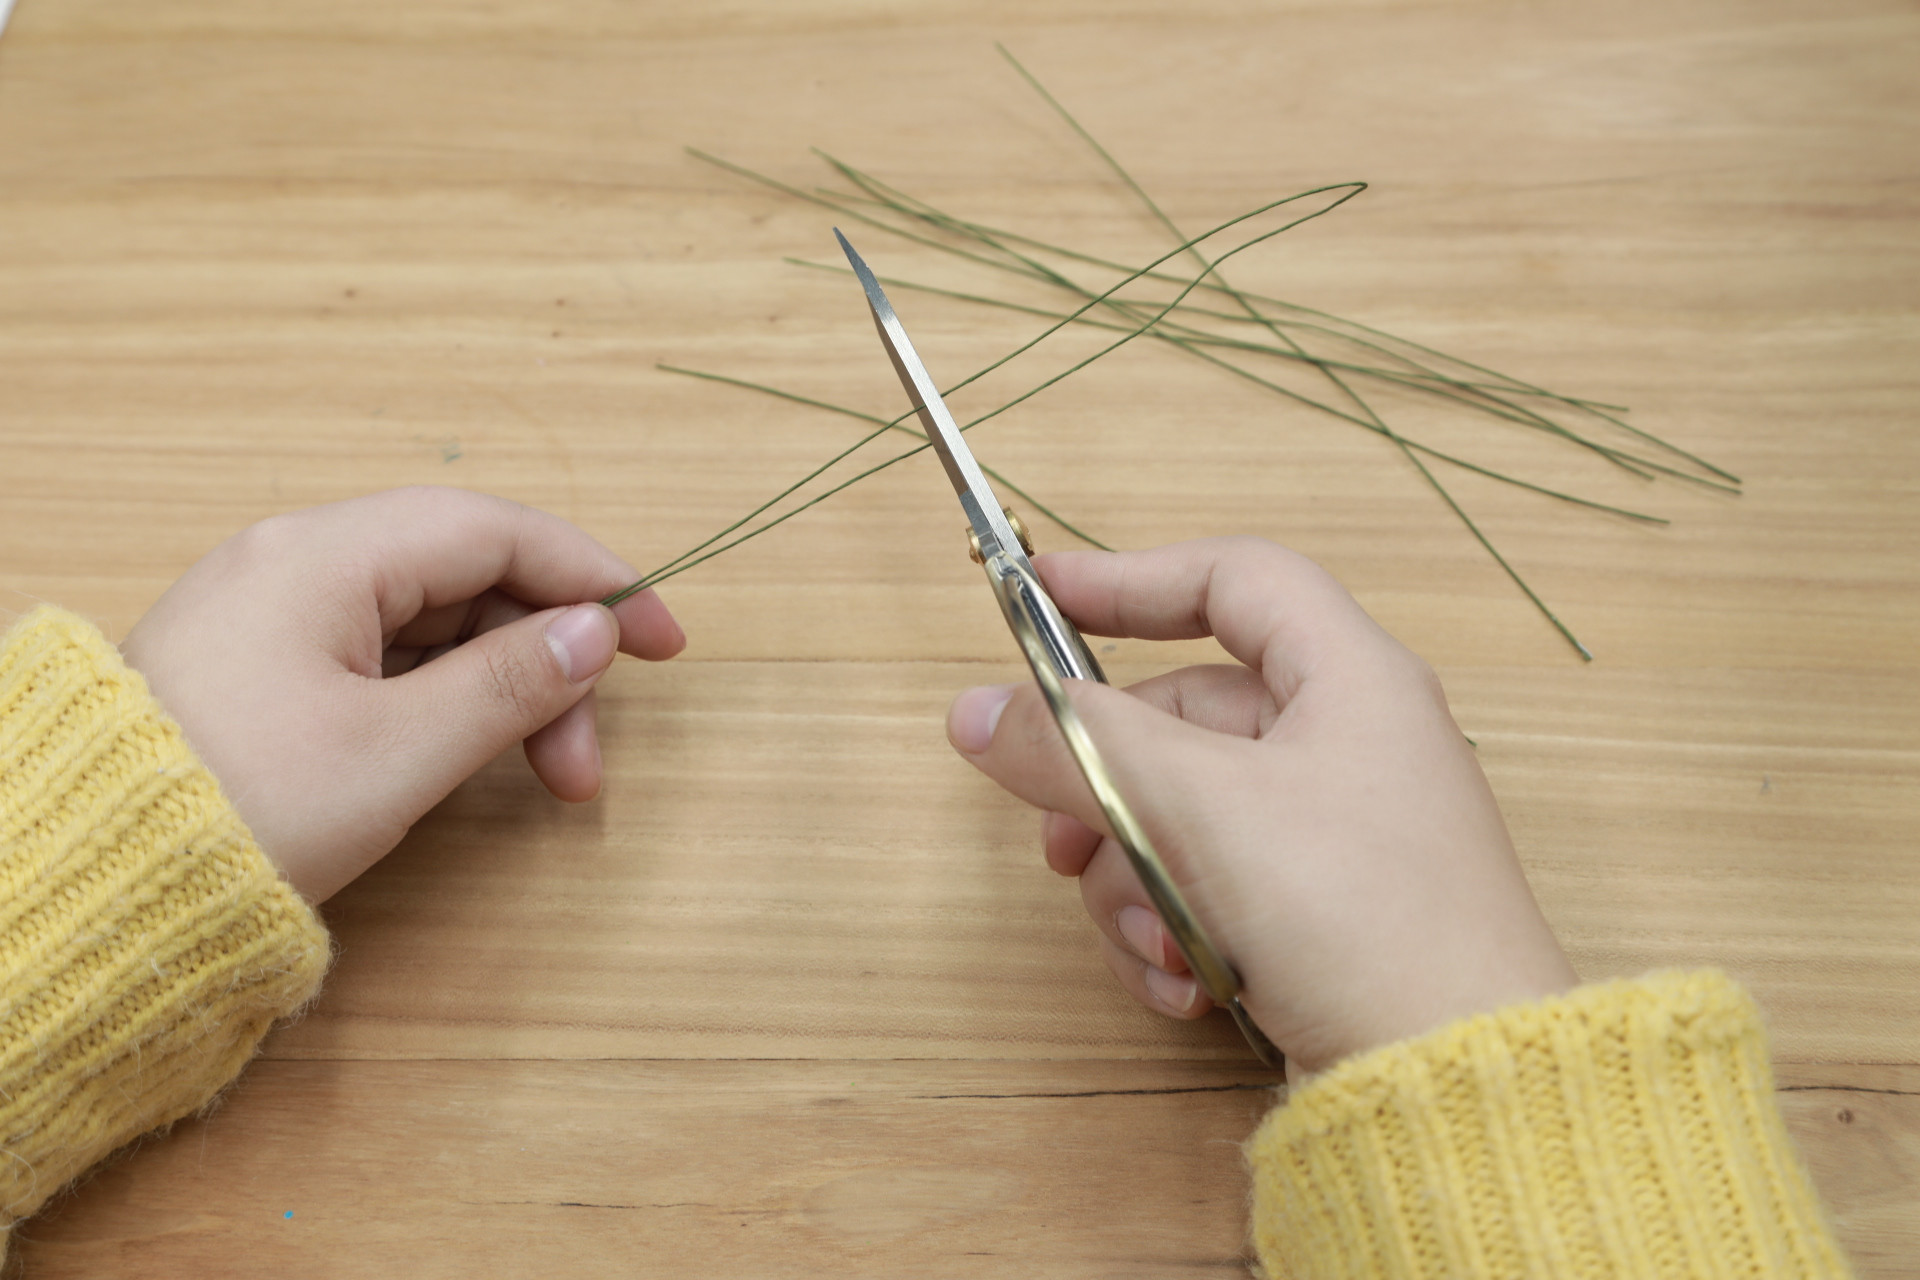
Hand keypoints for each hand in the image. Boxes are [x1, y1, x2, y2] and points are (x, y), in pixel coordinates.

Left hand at [120, 487, 683, 902]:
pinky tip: (473, 754)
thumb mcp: (400, 752)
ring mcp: (273, 613)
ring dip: (503, 689)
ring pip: (430, 622)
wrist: (87, 886)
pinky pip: (383, 654)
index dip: (592, 578)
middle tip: (586, 762)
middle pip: (468, 578)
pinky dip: (446, 699)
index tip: (662, 639)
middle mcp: (296, 563)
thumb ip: (510, 683)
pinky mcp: (260, 665)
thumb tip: (593, 634)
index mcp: (323, 558)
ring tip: (545, 781)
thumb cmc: (241, 811)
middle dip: (547, 660)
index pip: (493, 532)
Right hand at [946, 537, 1574, 1076]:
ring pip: (1185, 815)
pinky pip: (1213, 890)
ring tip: (1149, 938)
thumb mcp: (1196, 806)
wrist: (1450, 1082)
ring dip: (1139, 881)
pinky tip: (1181, 984)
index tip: (1039, 597)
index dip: (1130, 577)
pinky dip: (1177, 931)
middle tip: (1060, 840)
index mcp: (1351, 678)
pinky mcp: (1321, 915)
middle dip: (1109, 788)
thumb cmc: (1357, 915)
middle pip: (1184, 719)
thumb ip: (1078, 744)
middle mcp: (1349, 743)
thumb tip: (977, 713)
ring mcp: (1336, 835)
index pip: (1232, 579)